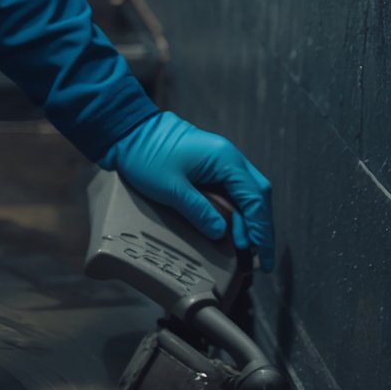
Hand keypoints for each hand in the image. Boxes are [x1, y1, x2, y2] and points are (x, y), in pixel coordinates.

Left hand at [102, 111, 274, 268]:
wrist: (128, 131)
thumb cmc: (146, 155)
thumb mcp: (171, 188)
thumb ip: (199, 211)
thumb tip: (222, 234)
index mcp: (225, 159)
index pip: (255, 200)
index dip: (261, 231)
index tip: (263, 257)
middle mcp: (229, 157)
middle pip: (257, 196)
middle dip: (261, 227)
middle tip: (260, 258)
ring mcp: (221, 160)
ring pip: (246, 193)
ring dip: (249, 220)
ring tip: (247, 248)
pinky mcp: (210, 165)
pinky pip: (231, 190)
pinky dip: (236, 210)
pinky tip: (232, 228)